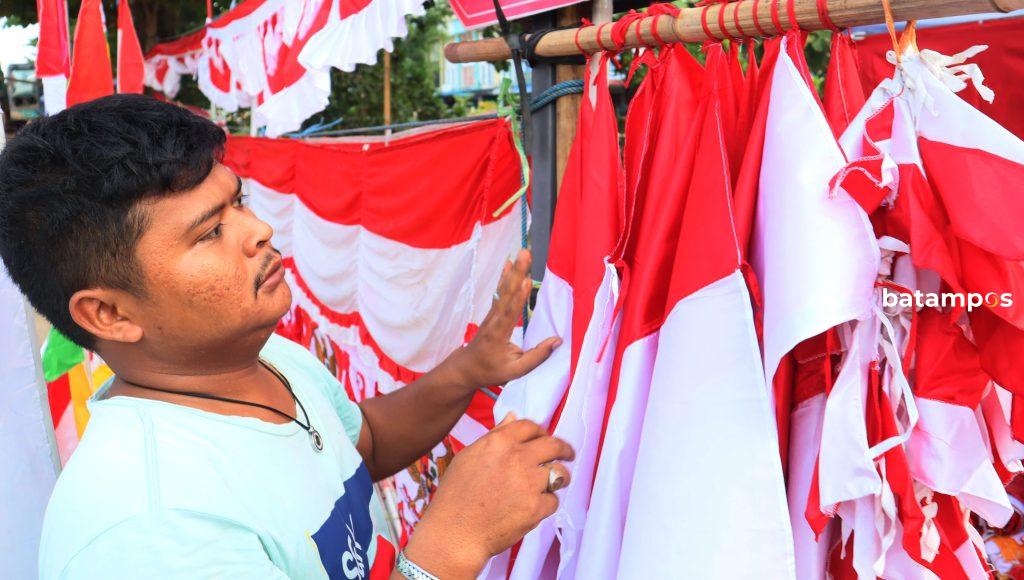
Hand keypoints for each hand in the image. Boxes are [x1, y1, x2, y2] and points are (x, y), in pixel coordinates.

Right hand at [401, 414, 574, 577]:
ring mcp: (528, 483)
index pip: (531, 427)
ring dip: (560, 477)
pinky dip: (546, 504)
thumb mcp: (468, 457)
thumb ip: (494, 435)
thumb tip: (512, 417)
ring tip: (555, 483)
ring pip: (560, 473)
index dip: (542, 432)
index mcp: (499, 443)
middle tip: (567, 454)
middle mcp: (517, 458)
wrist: (454, 533)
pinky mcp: (536, 508)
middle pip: (554, 445)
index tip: (546, 438)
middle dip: (565, 449)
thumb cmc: (456, 496)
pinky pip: (553, 500)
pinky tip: (534, 507)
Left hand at [453, 249, 561, 389]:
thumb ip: (536, 357)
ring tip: (522, 253)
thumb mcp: (515, 371)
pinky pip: (500, 291)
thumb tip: (557, 341)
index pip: (510, 313)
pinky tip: (509, 263)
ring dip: (513, 270)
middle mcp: (494, 319)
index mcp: (498, 334)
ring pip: (503, 289)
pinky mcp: (493, 311)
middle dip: (517, 273)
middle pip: (507, 294)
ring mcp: (492, 314)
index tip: (527, 281)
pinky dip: (505, 276)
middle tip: (526, 254)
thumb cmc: (491, 370)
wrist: (467, 367)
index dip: (518, 297)